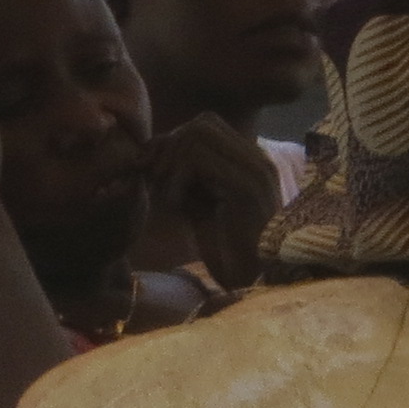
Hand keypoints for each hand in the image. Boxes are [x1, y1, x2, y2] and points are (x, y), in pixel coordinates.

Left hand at [135, 116, 284, 288]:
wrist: (253, 284)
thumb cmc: (226, 250)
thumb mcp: (199, 205)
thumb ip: (183, 176)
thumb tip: (150, 151)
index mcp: (250, 161)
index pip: (206, 123)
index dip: (173, 140)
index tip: (154, 170)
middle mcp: (257, 160)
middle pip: (202, 122)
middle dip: (170, 146)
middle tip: (157, 181)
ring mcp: (256, 172)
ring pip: (198, 135)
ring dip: (171, 163)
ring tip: (169, 197)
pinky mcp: (247, 189)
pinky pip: (200, 161)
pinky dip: (177, 179)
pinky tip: (176, 207)